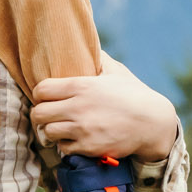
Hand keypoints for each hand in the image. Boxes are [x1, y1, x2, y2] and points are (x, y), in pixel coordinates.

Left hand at [30, 56, 178, 161]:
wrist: (153, 123)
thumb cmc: (134, 95)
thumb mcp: (116, 71)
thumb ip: (98, 58)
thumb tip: (87, 42)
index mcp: (81, 86)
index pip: (41, 90)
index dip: (39, 94)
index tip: (45, 97)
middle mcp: (78, 107)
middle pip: (38, 114)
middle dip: (41, 114)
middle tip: (48, 114)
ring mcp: (82, 129)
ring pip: (48, 132)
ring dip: (53, 130)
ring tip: (61, 127)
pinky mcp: (89, 148)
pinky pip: (64, 148)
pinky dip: (66, 145)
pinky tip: (74, 138)